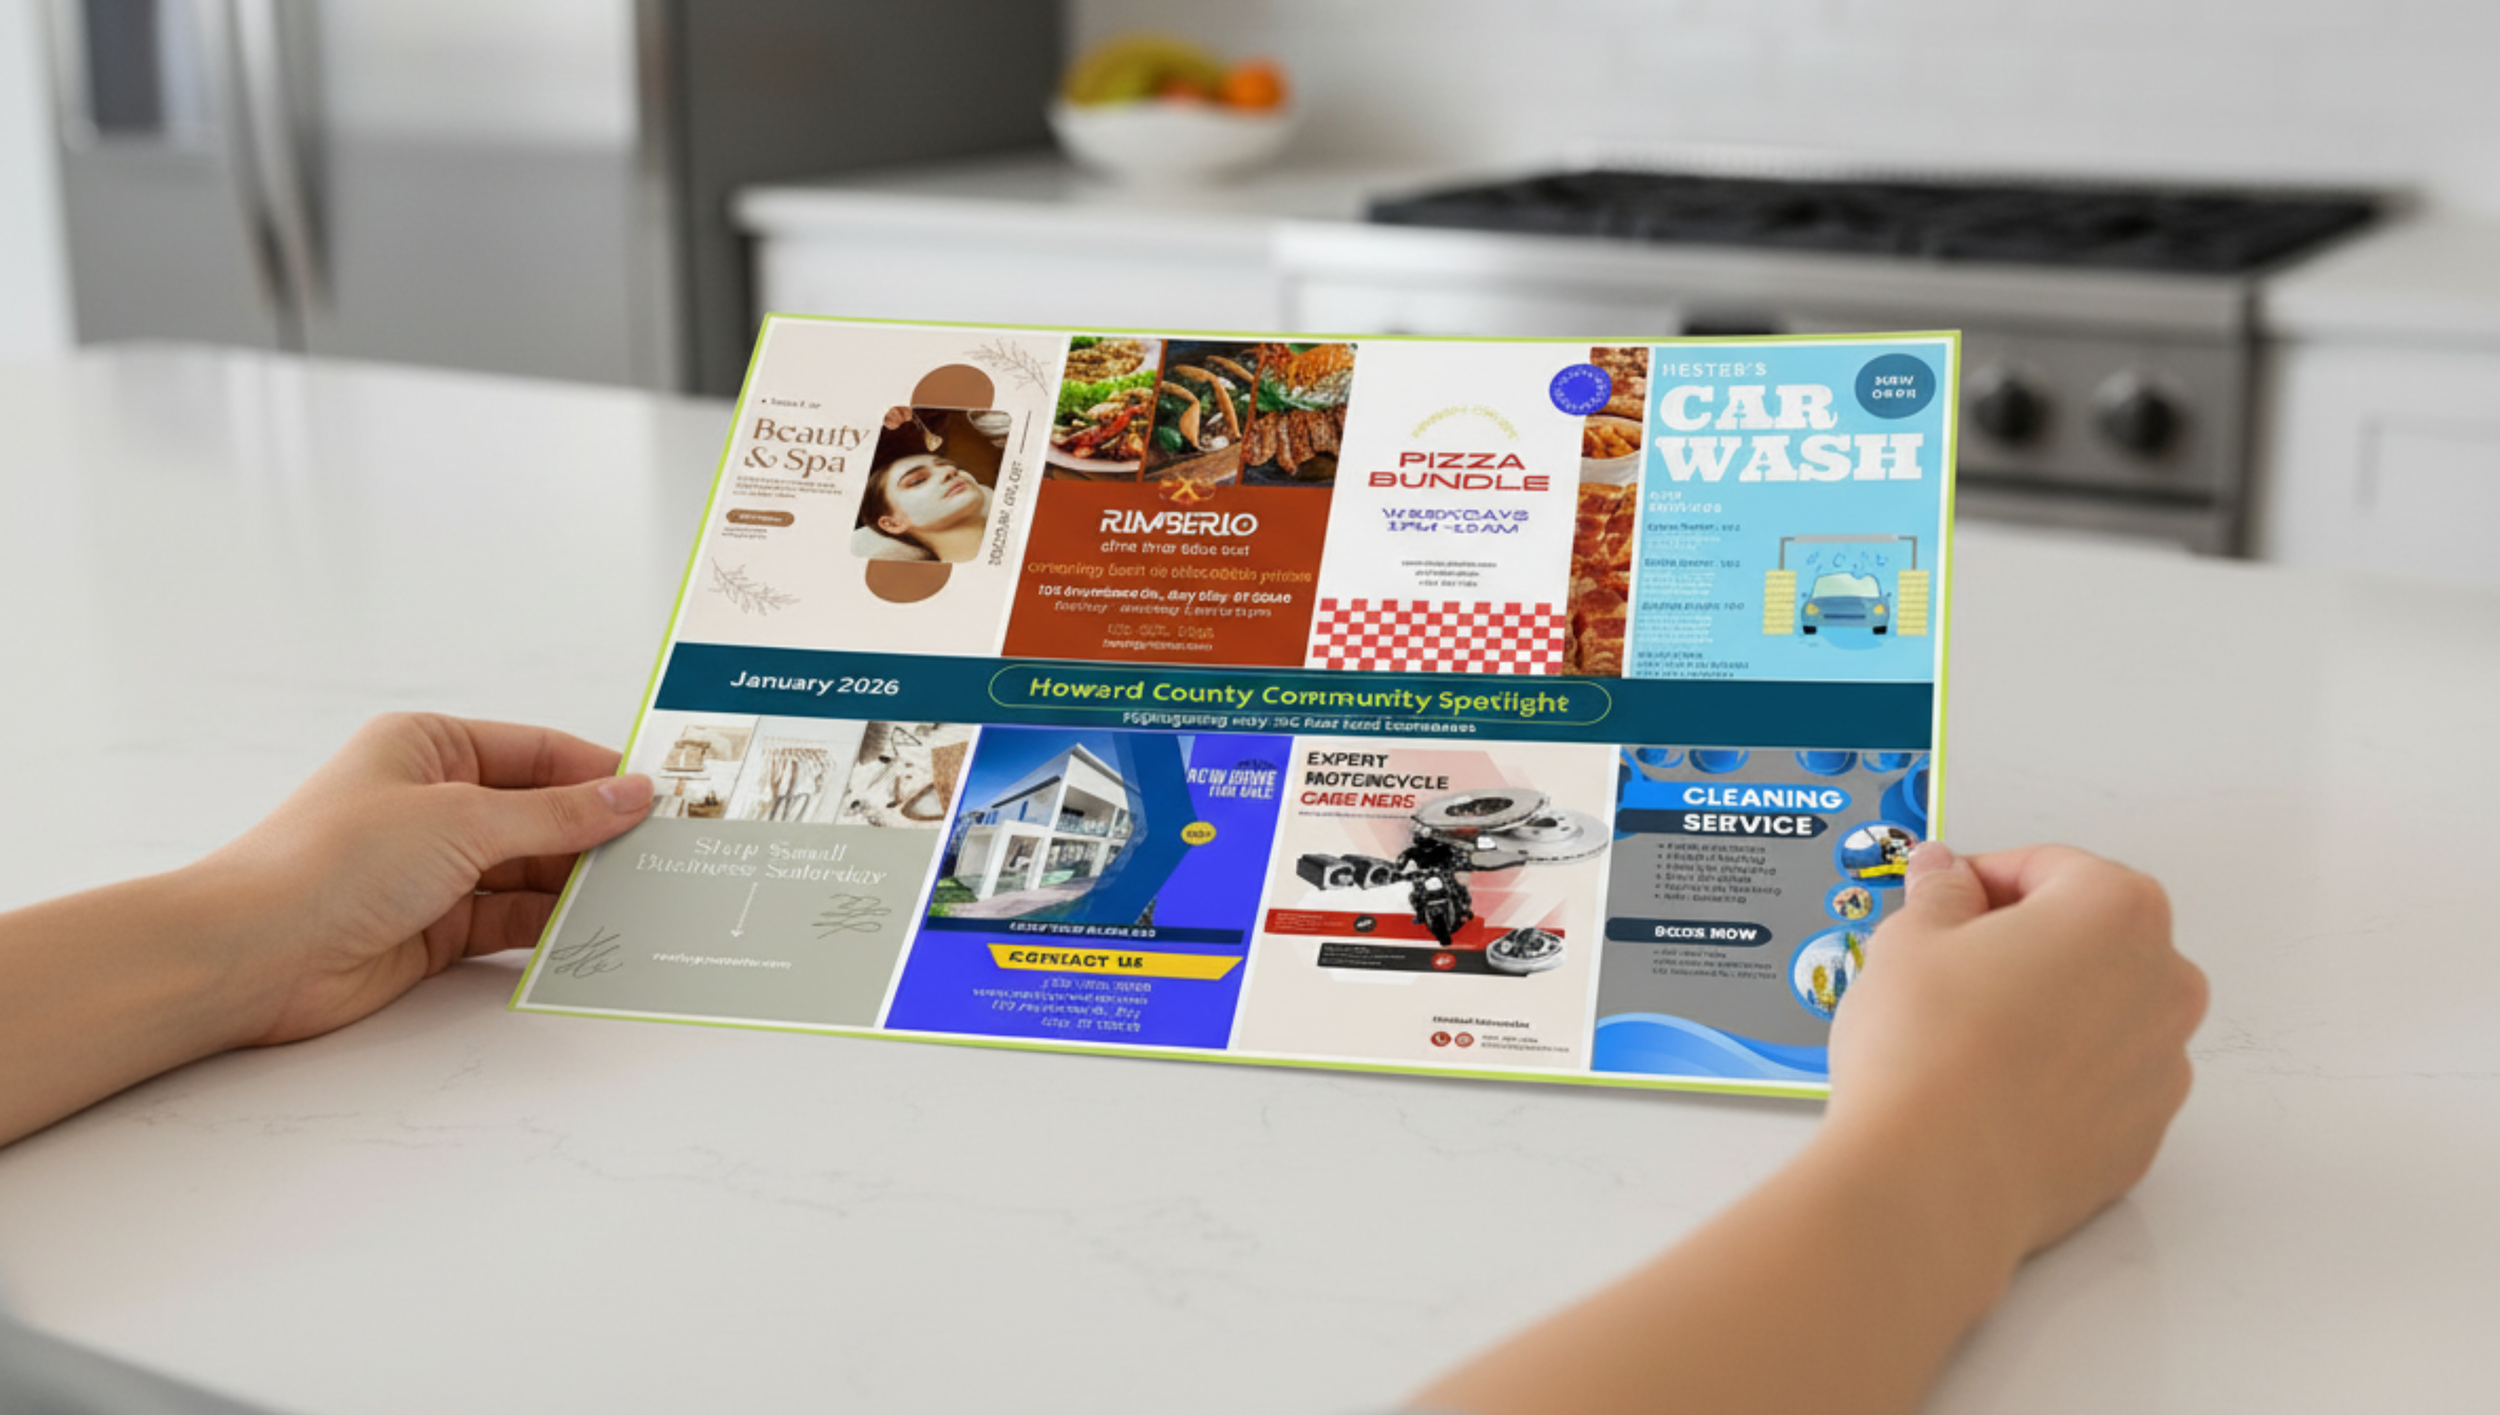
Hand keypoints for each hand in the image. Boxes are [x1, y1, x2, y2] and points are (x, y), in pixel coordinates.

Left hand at [206, 713, 652, 1046]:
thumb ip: (556, 814)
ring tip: (638, 895)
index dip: (598, 772)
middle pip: (538, 813)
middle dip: (594, 833)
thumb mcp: (463, 819)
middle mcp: (432, 802)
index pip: (537, 751)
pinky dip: (548, 924)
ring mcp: (432, 867)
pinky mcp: (432, 927)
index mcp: (429, 747)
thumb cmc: (333, 861)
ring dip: (576, 883)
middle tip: (662, 854)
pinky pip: (508, 918)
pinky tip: (591, 929)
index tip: (659, 795)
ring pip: (528, 869)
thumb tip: (628, 794)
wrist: (255, 953)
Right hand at [1825, 842, 2207, 1263]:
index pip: (2050, 868)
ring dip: (2046, 1011)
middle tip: (1950, 966)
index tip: (1945, 899)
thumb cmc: (1930, 1057)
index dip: (1983, 878)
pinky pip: (2099, 1085)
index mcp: (2118, 911)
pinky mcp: (2140, 1138)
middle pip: (2091, 938)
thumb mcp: (1908, 939)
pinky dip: (2054, 1078)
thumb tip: (1946, 880)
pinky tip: (1988, 1089)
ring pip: (2100, 1014)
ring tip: (1964, 1036)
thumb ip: (1939, 894)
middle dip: (2027, 942)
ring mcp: (2161, 1069)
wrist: (1934, 1179)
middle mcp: (2164, 985)